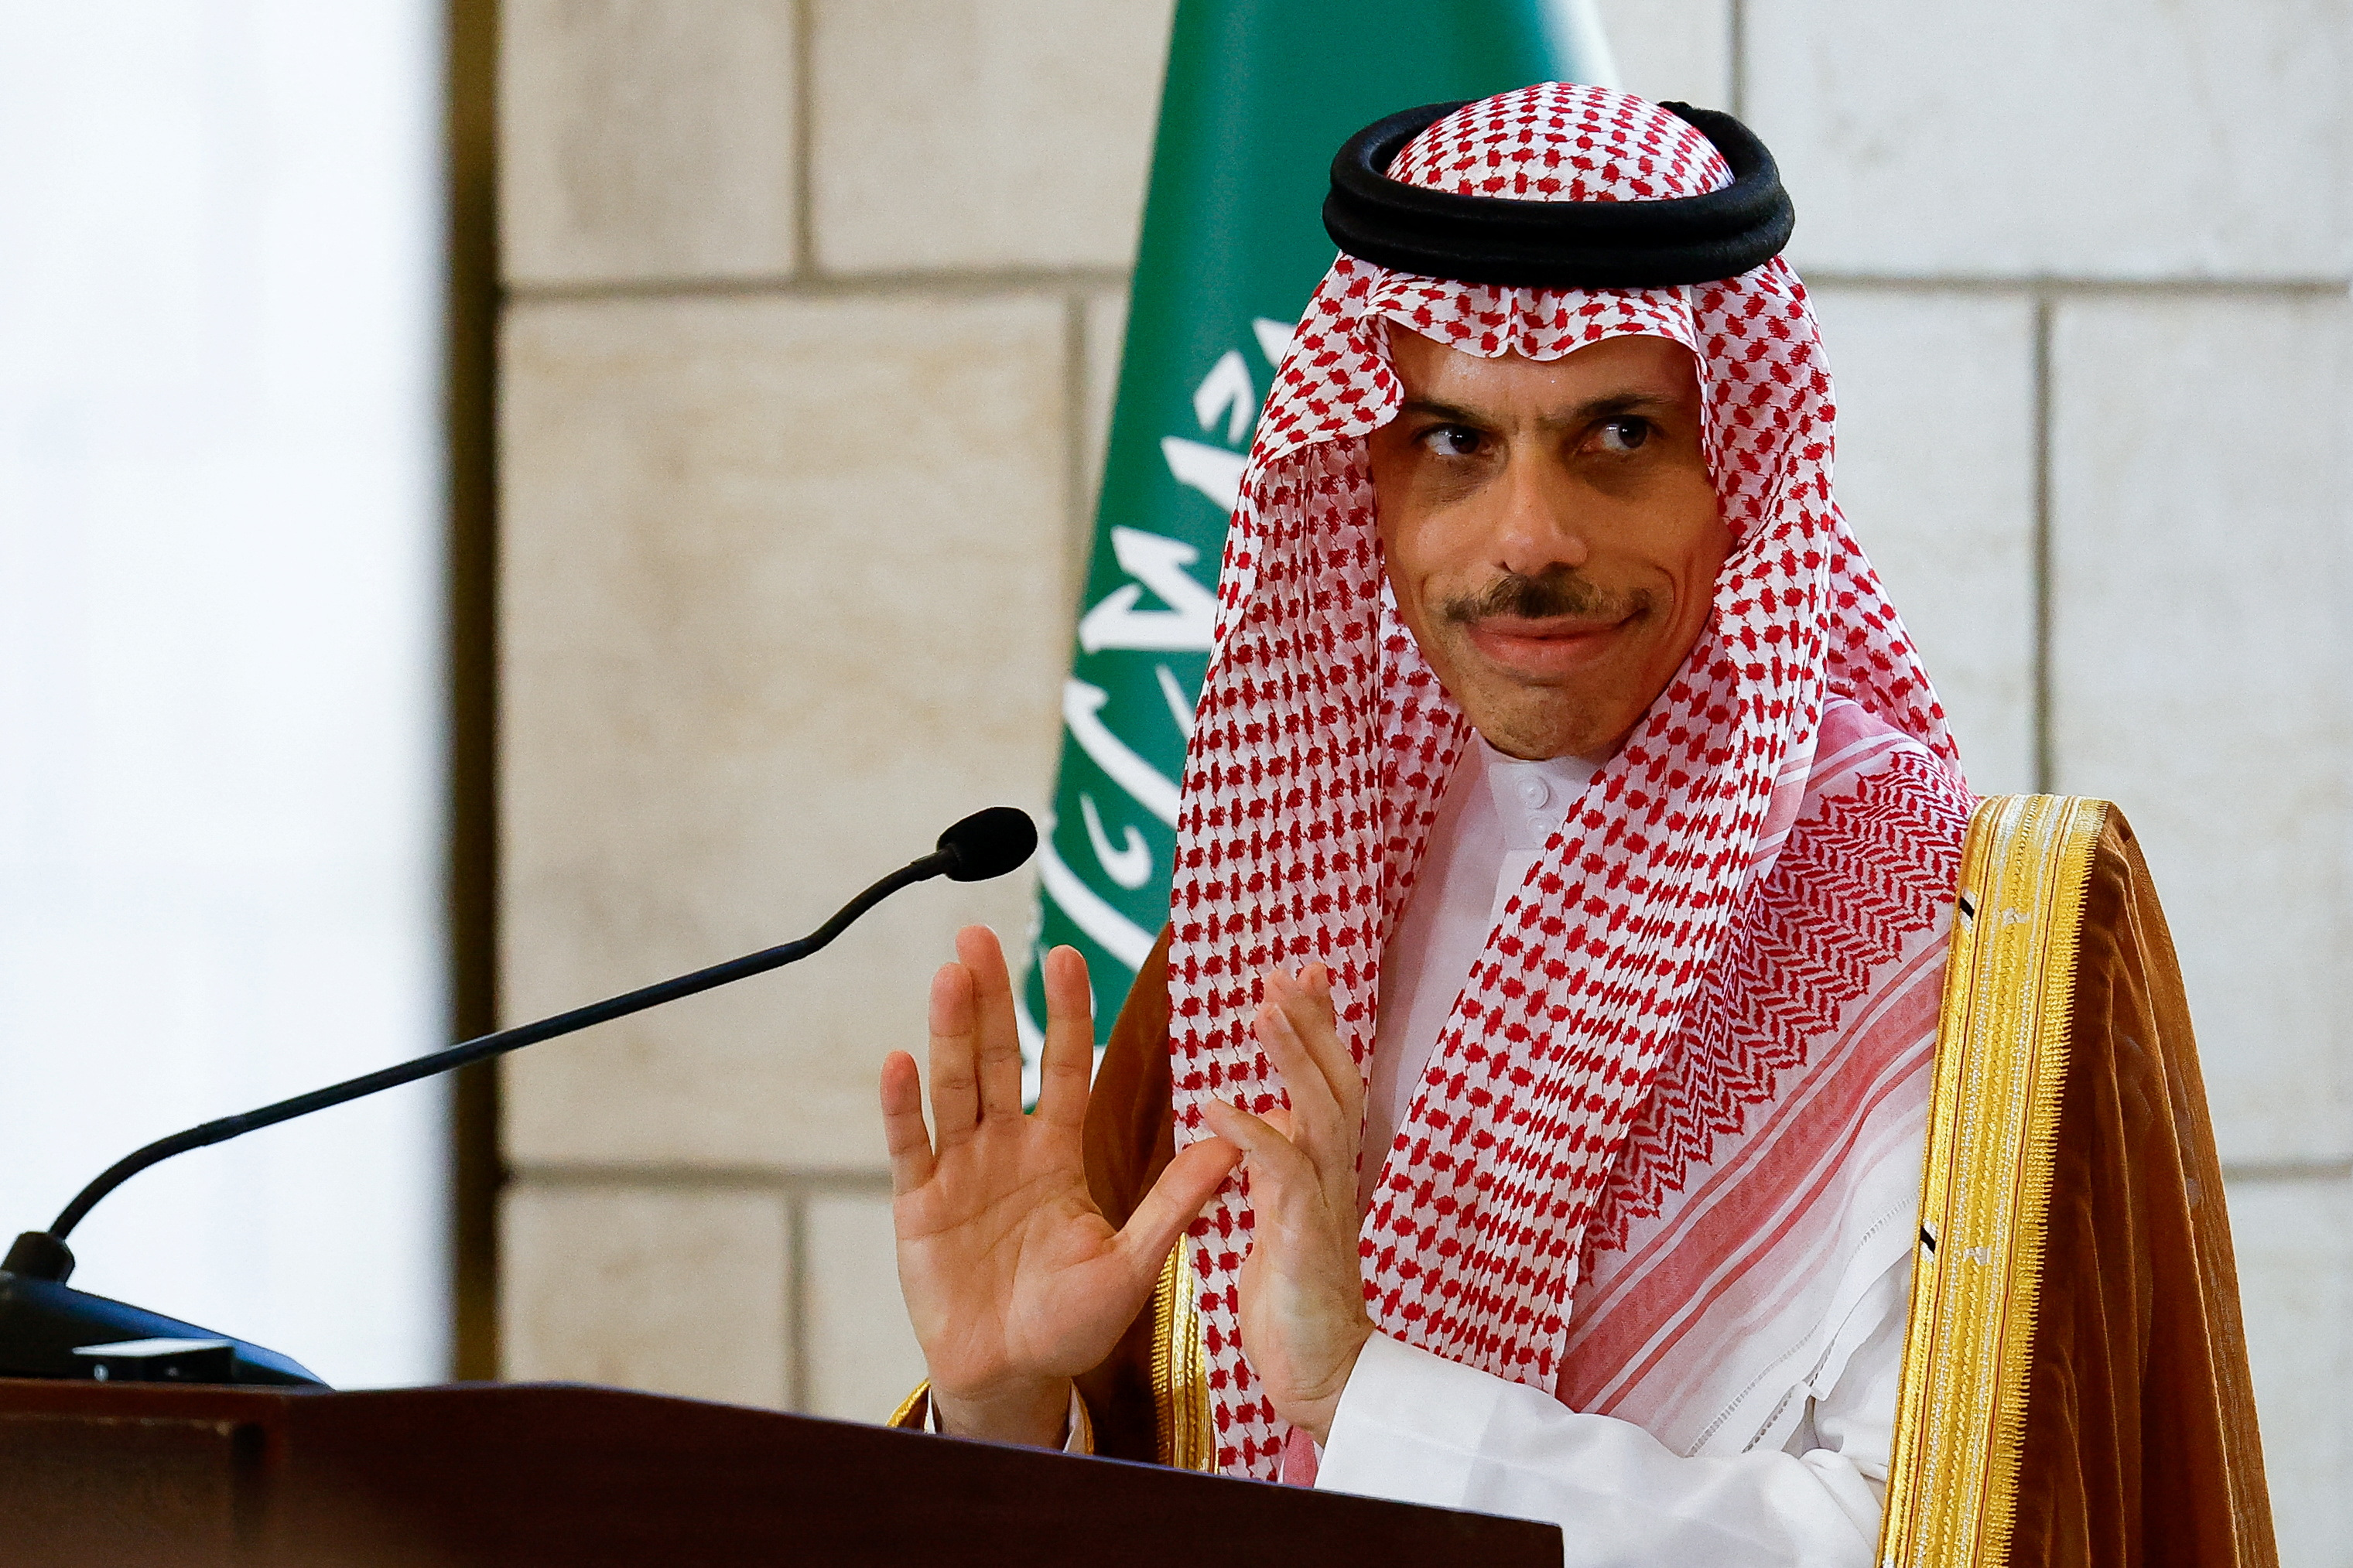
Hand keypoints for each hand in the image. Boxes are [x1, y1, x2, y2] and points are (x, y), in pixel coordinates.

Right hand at [882, 927, 1240, 1446]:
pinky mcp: (918, 1204)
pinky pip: (910, 1146)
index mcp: (1056, 1153)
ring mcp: (958, 1171)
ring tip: (948, 974)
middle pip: (997, 1058)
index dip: (1063, 1012)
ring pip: (955, 1087)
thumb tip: (1235, 1141)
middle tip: (977, 934)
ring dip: (950, 1030)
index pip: (1063, 1066)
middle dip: (990, 995)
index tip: (1067, 955)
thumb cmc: (1071, 1323)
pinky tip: (900, 1060)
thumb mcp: (1135, 1262)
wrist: (1012, 1378)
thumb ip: (1176, 1201)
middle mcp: (1005, 1148)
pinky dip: (903, 1105)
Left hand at [1200, 963, 1376, 1445]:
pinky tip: (1217, 1104)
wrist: (1321, 1375)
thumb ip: (1278, 1163)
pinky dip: (1253, 1135)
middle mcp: (1333, 1175)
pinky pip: (1281, 1175)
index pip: (1327, 1079)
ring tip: (1260, 1009)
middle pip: (1334, 1080)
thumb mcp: (1283, 1216)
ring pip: (1319, 1113)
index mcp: (1324, 1168)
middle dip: (1313, 1022)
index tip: (1301, 972)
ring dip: (1290, 1058)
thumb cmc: (1297, 1300)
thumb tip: (1268, 1115)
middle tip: (1285, 970)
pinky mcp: (1303, 1239)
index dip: (1317, 1026)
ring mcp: (1324, 1205)